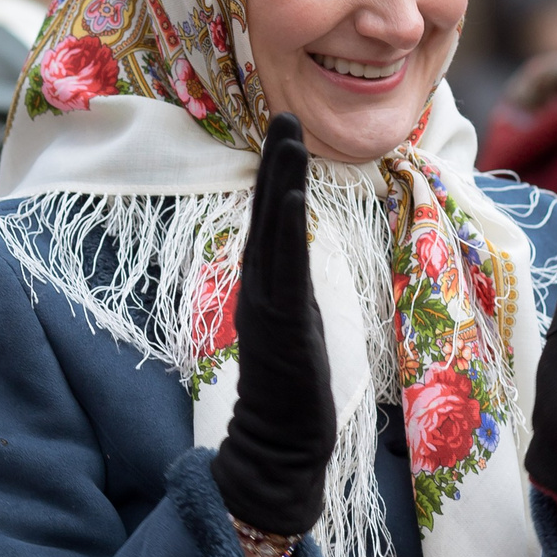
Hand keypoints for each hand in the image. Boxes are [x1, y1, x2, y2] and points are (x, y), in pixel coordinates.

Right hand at [207, 115, 338, 537]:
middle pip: (266, 212)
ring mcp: (266, 301)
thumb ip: (292, 287)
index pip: (271, 221)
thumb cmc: (293, 390)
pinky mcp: (281, 320)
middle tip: (282, 113)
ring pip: (273, 228)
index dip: (277, 177)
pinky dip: (286, 226)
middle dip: (276, 162)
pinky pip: (284, 265)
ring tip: (286, 135)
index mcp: (266, 285)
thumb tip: (296, 255)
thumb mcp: (297, 324)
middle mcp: (259, 286)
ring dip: (280, 179)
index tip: (284, 134)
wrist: (280, 443)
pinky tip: (292, 193)